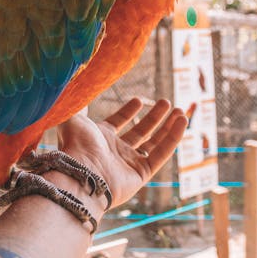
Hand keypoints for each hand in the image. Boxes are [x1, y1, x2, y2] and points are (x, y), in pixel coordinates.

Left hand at [56, 98, 186, 207]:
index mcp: (99, 138)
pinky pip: (161, 154)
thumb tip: (78, 83)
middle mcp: (115, 151)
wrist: (81, 174)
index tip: (139, 100)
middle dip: (154, 117)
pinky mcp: (142, 174)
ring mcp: (129, 163)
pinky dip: (173, 138)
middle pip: (140, 133)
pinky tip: (182, 121)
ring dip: (167, 127)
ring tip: (181, 111)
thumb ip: (79, 101)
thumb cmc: (75, 145)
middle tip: (166, 103)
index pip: (118, 123)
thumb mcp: (73, 116)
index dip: (128, 112)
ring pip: (154, 143)